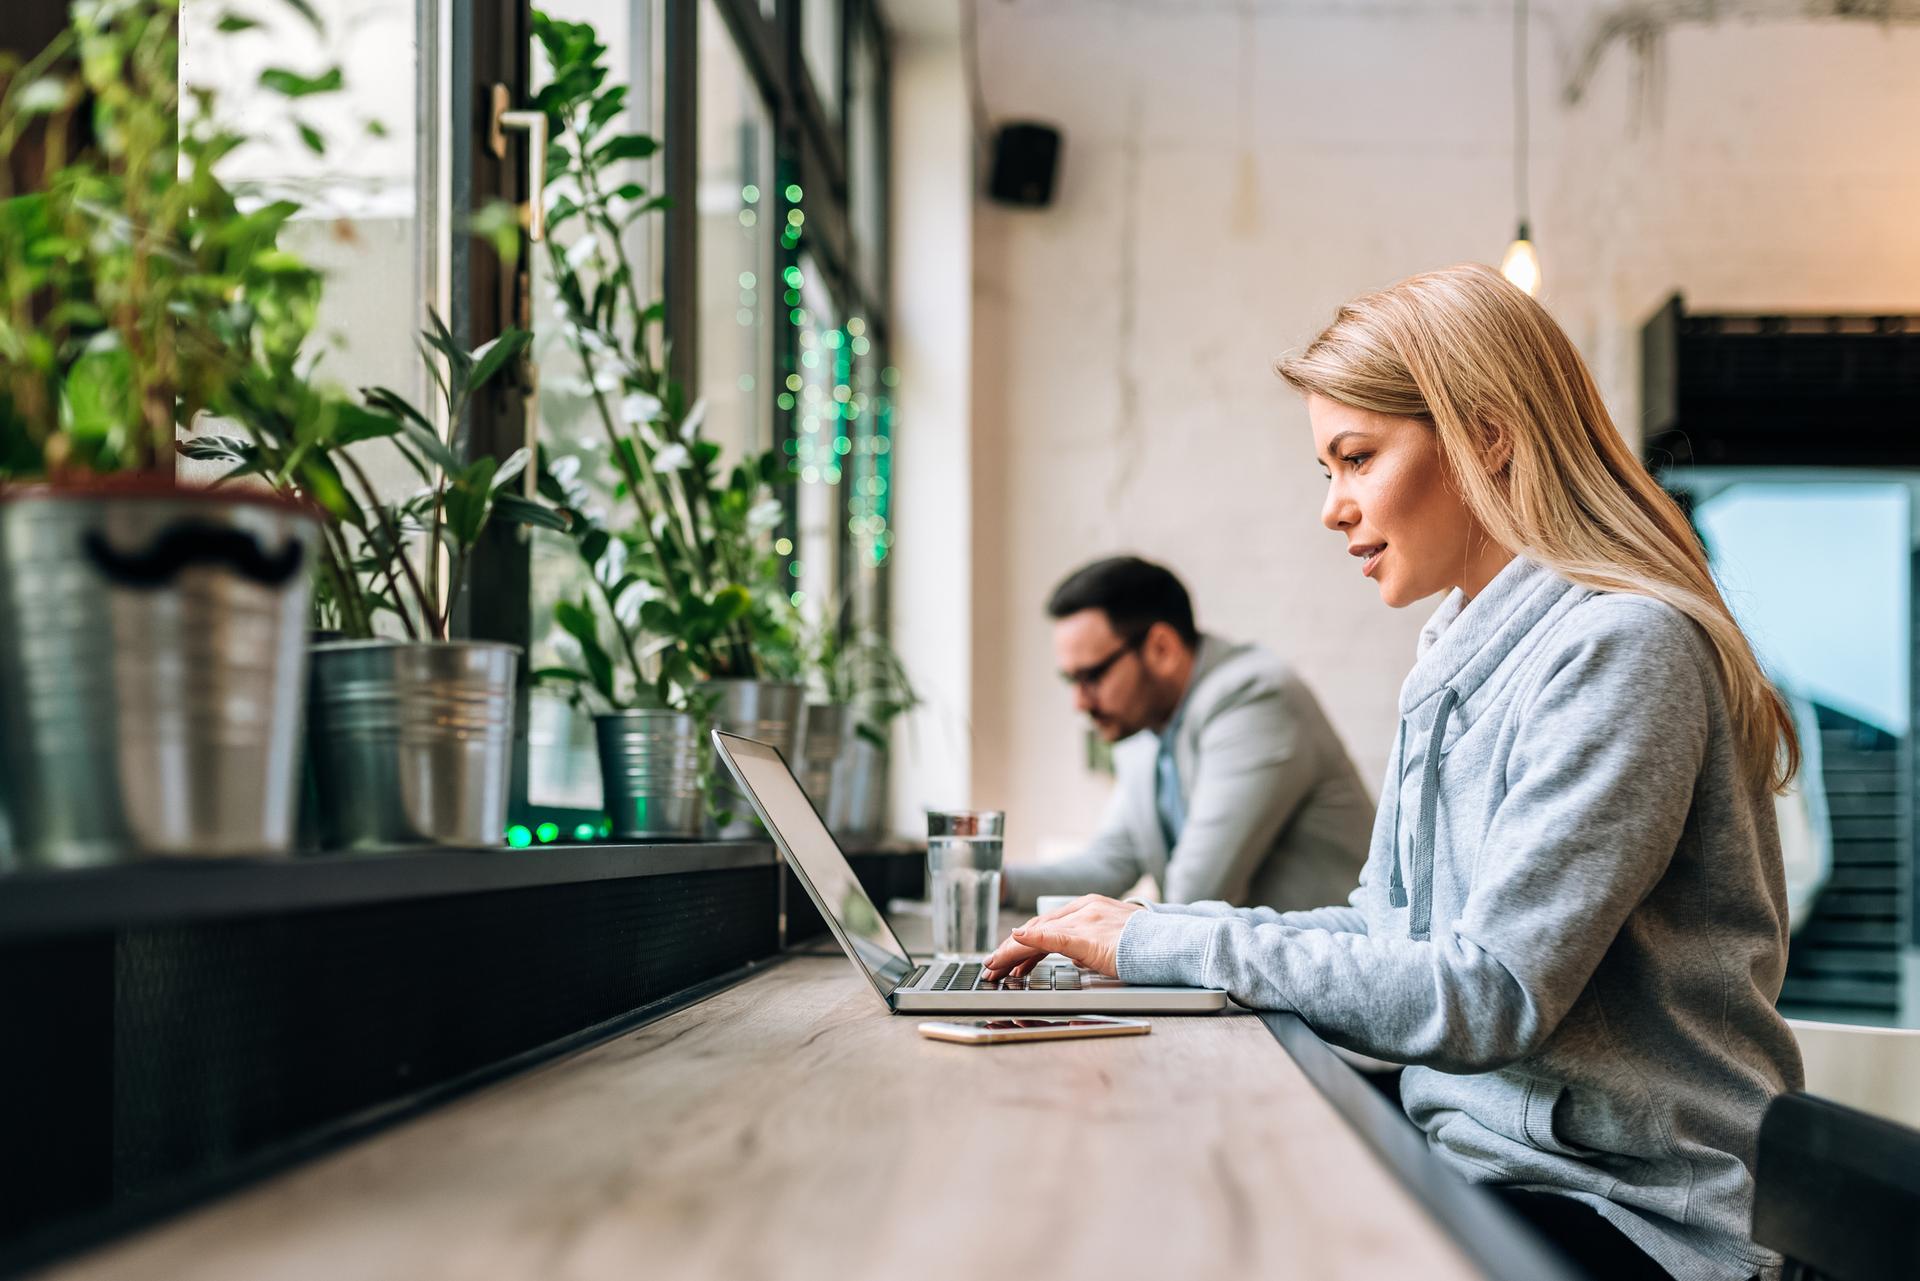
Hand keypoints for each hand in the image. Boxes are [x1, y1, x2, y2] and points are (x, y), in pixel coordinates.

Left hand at [982, 895, 1145, 980]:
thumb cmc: (1147, 944)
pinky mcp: (1089, 935)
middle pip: (1037, 927)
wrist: (1170, 942)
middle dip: (1011, 948)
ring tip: (994, 965)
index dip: (1024, 942)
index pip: (1047, 925)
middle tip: (992, 965)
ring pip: (1038, 933)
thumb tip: (1069, 954)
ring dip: (1012, 951)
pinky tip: (1015, 942)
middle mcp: (1084, 908)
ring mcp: (1086, 920)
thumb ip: (1087, 943)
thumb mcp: (1111, 939)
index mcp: (1090, 907)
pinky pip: (1052, 937)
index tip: (1009, 958)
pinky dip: (1031, 940)